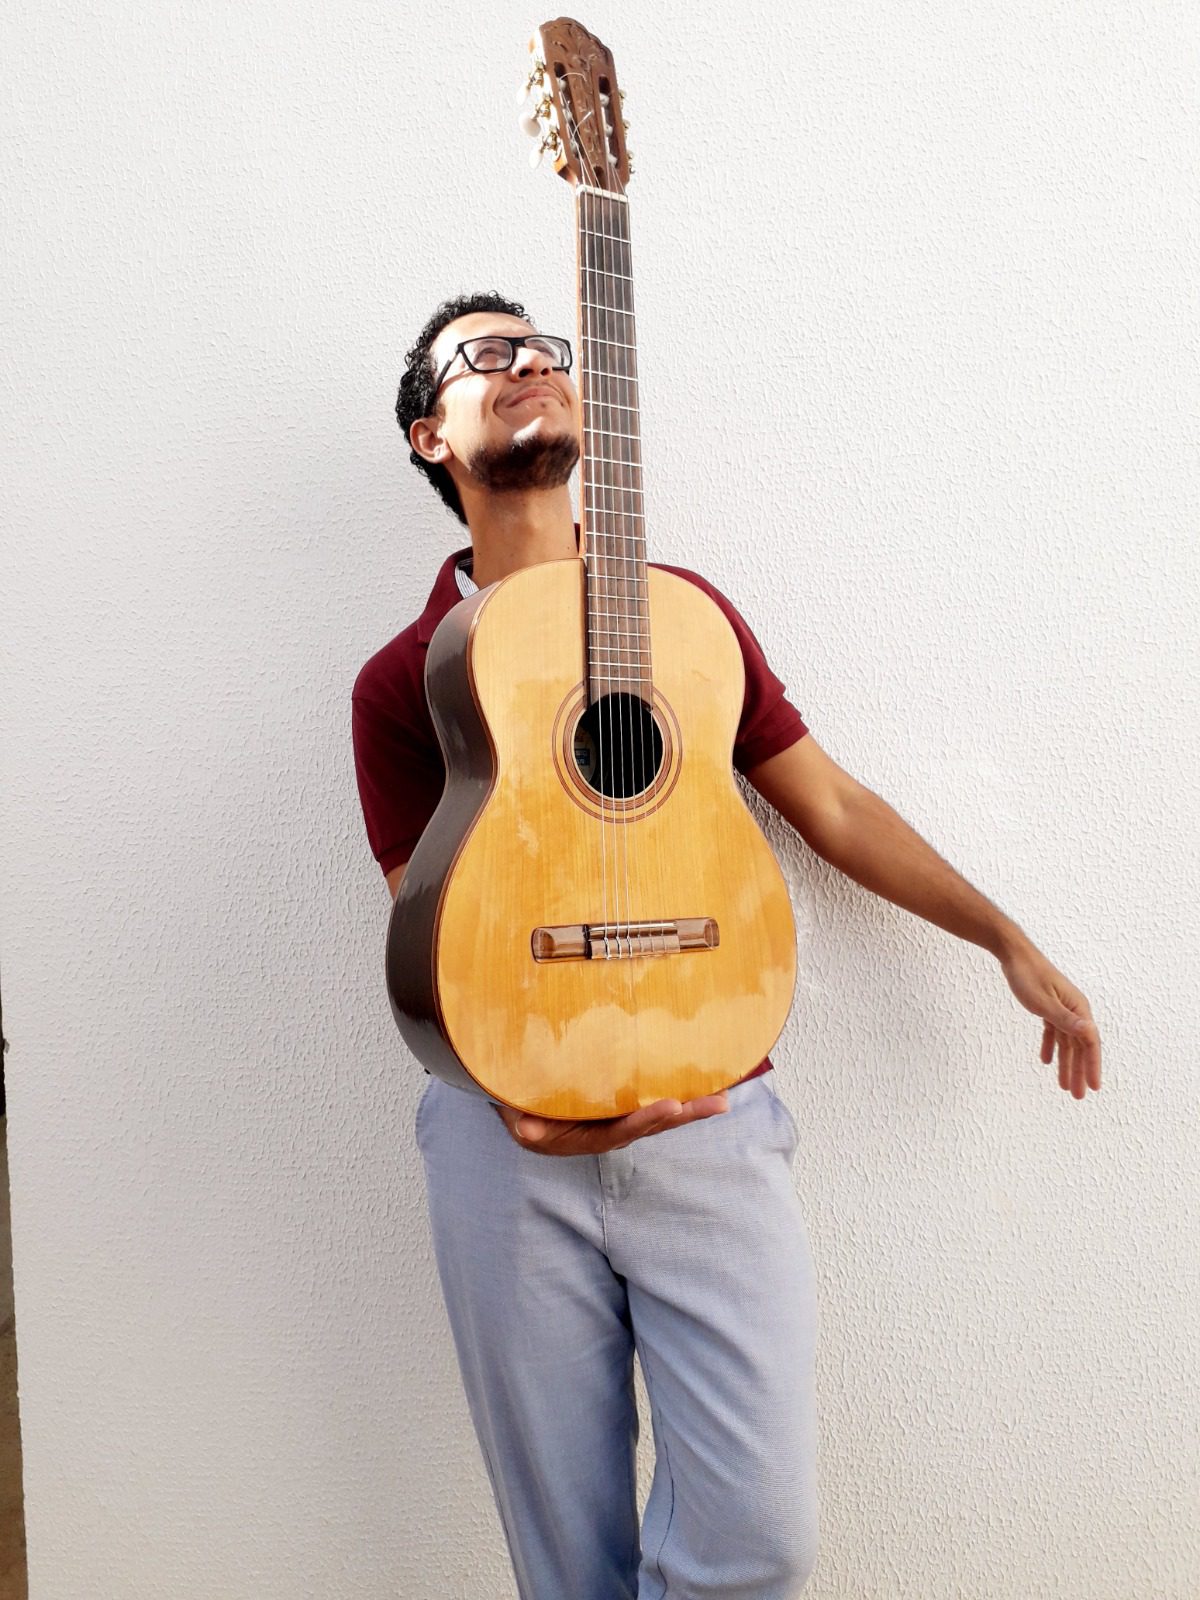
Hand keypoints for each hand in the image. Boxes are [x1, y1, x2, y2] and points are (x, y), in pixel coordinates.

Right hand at [493, 1091, 730, 1155]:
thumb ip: (521, 1122)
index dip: (644, 1120)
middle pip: (651, 1126)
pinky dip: (680, 1094)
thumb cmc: (521, 1109)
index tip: (670, 1106)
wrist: (522, 1104)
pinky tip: (705, 1083)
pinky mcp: (624, 1104)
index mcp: (586, 1138)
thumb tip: (524, 1130)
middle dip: (685, 1115)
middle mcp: (608, 1132)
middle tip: (717, 1104)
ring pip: (659, 1115)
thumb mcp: (517, 1117)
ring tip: (723, 1098)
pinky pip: (653, 1099)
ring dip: (691, 1107)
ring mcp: (619, 1119)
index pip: (619, 1131)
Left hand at [998, 941, 1101, 1098]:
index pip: (1090, 1043)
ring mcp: (1062, 1008)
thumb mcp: (1044, 1002)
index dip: (1092, 1066)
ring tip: (1064, 1087)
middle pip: (1079, 1047)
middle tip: (1078, 1096)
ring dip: (1066, 1064)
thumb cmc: (1028, 975)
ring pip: (1066, 1042)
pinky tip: (1046, 1061)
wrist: (1014, 954)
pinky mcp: (1048, 1006)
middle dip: (1079, 1072)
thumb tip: (1090, 1033)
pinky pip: (1053, 1032)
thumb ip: (1065, 1020)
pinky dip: (1051, 1047)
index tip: (1094, 1088)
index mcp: (1078, 1009)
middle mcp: (1074, 1010)